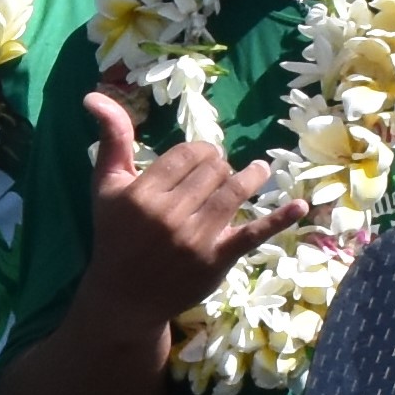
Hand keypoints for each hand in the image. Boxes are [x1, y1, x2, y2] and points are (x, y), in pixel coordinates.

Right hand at [79, 90, 299, 332]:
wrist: (124, 298)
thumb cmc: (115, 235)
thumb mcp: (106, 187)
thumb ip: (111, 140)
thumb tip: (94, 96)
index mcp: (141, 194)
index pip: (188, 154)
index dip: (199, 153)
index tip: (198, 162)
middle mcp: (168, 215)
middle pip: (213, 169)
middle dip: (218, 167)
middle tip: (214, 178)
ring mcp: (194, 239)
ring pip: (234, 191)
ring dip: (248, 177)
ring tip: (256, 171)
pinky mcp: (216, 260)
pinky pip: (252, 233)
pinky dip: (279, 219)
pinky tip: (300, 205)